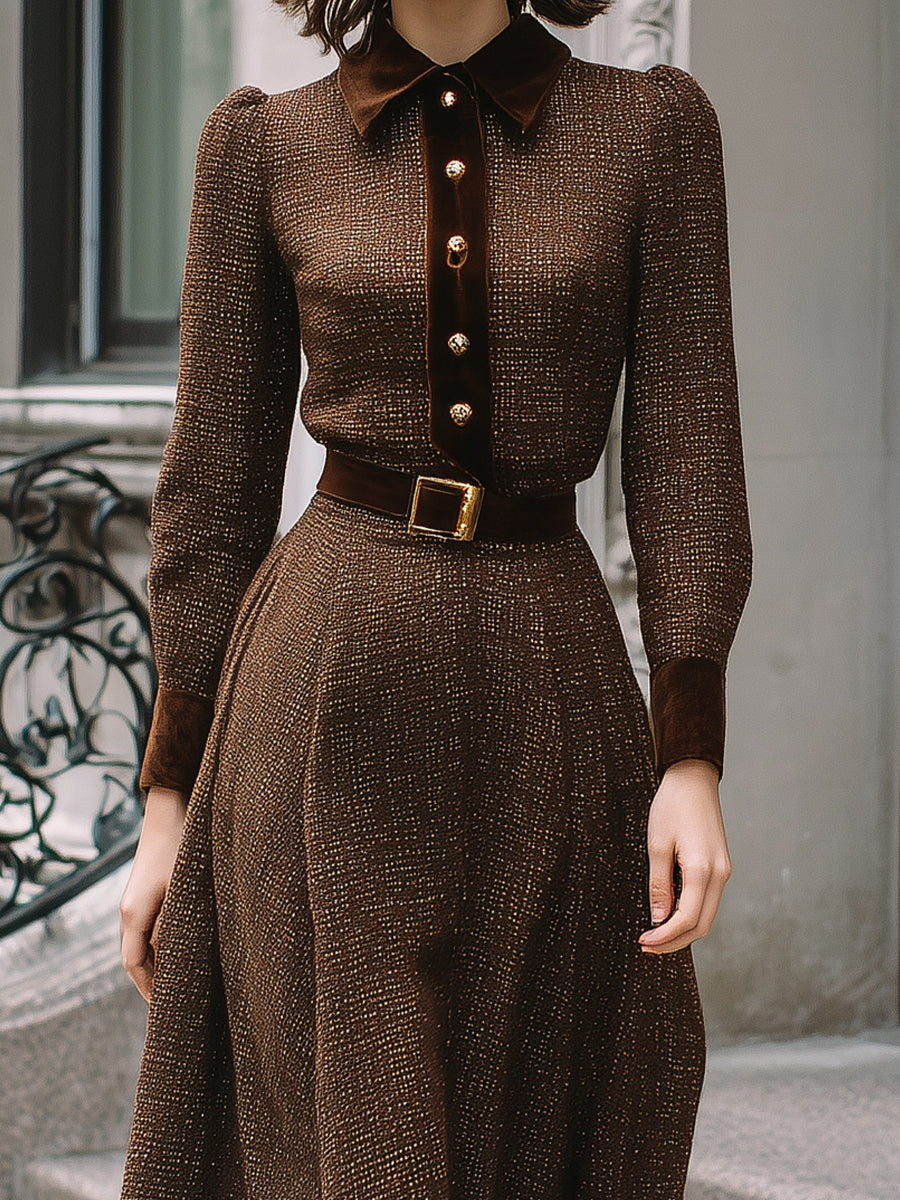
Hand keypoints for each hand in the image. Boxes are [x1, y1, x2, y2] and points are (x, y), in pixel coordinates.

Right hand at [119, 786, 188, 1000]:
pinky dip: (159, 945)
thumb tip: (173, 957)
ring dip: (157, 963)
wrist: (172, 813)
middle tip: (176, 1004)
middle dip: (152, 981)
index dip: (148, 988)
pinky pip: (147, 929)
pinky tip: (179, 951)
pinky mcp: (145, 894)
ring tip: (180, 985)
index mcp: (134, 914)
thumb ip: (176, 925)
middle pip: (135, 958)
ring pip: (141, 944)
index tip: (166, 1009)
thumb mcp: (182, 890)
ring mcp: (135, 902)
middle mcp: (129, 912)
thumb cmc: (181, 849)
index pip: (134, 964)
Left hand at [638, 758, 731, 953]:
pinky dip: (691, 913)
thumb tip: (658, 918)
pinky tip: (670, 913)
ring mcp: (723, 871)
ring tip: (655, 932)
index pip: (687, 920)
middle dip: (675, 941)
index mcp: (703, 870)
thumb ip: (659, 885)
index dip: (666, 937)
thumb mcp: (656, 845)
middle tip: (647, 944)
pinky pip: (708, 900)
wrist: (694, 779)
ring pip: (707, 915)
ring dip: (683, 930)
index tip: (645, 942)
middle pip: (702, 925)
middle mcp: (719, 875)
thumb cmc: (672, 806)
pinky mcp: (720, 866)